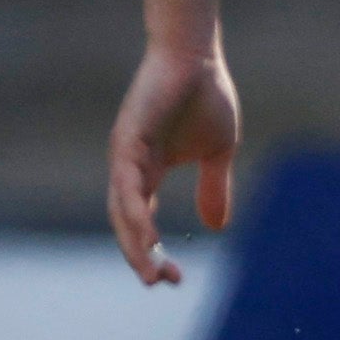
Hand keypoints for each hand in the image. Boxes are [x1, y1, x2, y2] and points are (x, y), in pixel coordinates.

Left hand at [109, 43, 240, 287]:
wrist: (197, 57)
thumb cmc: (205, 97)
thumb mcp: (217, 152)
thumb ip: (213, 188)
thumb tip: (216, 228)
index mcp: (147, 173)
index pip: (144, 222)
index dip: (154, 251)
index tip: (175, 278)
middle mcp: (129, 170)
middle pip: (128, 224)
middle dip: (142, 256)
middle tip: (161, 282)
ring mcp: (124, 156)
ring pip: (122, 211)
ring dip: (134, 243)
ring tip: (150, 270)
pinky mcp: (127, 141)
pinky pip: (126, 186)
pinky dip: (134, 212)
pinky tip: (146, 233)